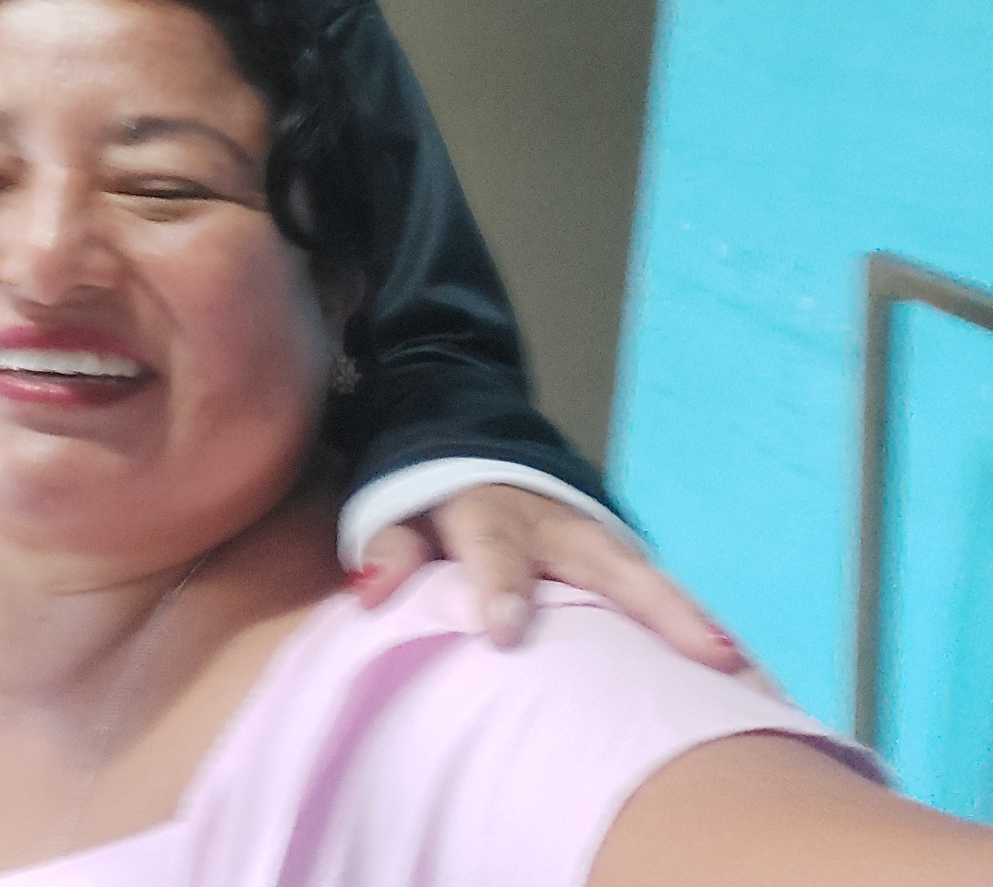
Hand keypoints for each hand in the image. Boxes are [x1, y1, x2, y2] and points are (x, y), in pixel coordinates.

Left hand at [353, 484, 746, 672]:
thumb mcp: (397, 509)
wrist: (476, 444)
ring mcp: (601, 546)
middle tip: (715, 658)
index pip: (497, 553)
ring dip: (710, 635)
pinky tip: (756, 689)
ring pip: (660, 590)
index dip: (501, 590)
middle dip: (666, 612)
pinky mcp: (624, 566)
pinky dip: (710, 641)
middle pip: (616, 569)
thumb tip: (370, 592)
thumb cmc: (435, 495)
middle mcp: (559, 528)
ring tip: (762, 687)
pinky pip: (668, 606)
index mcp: (493, 514)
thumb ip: (390, 548)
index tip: (505, 634)